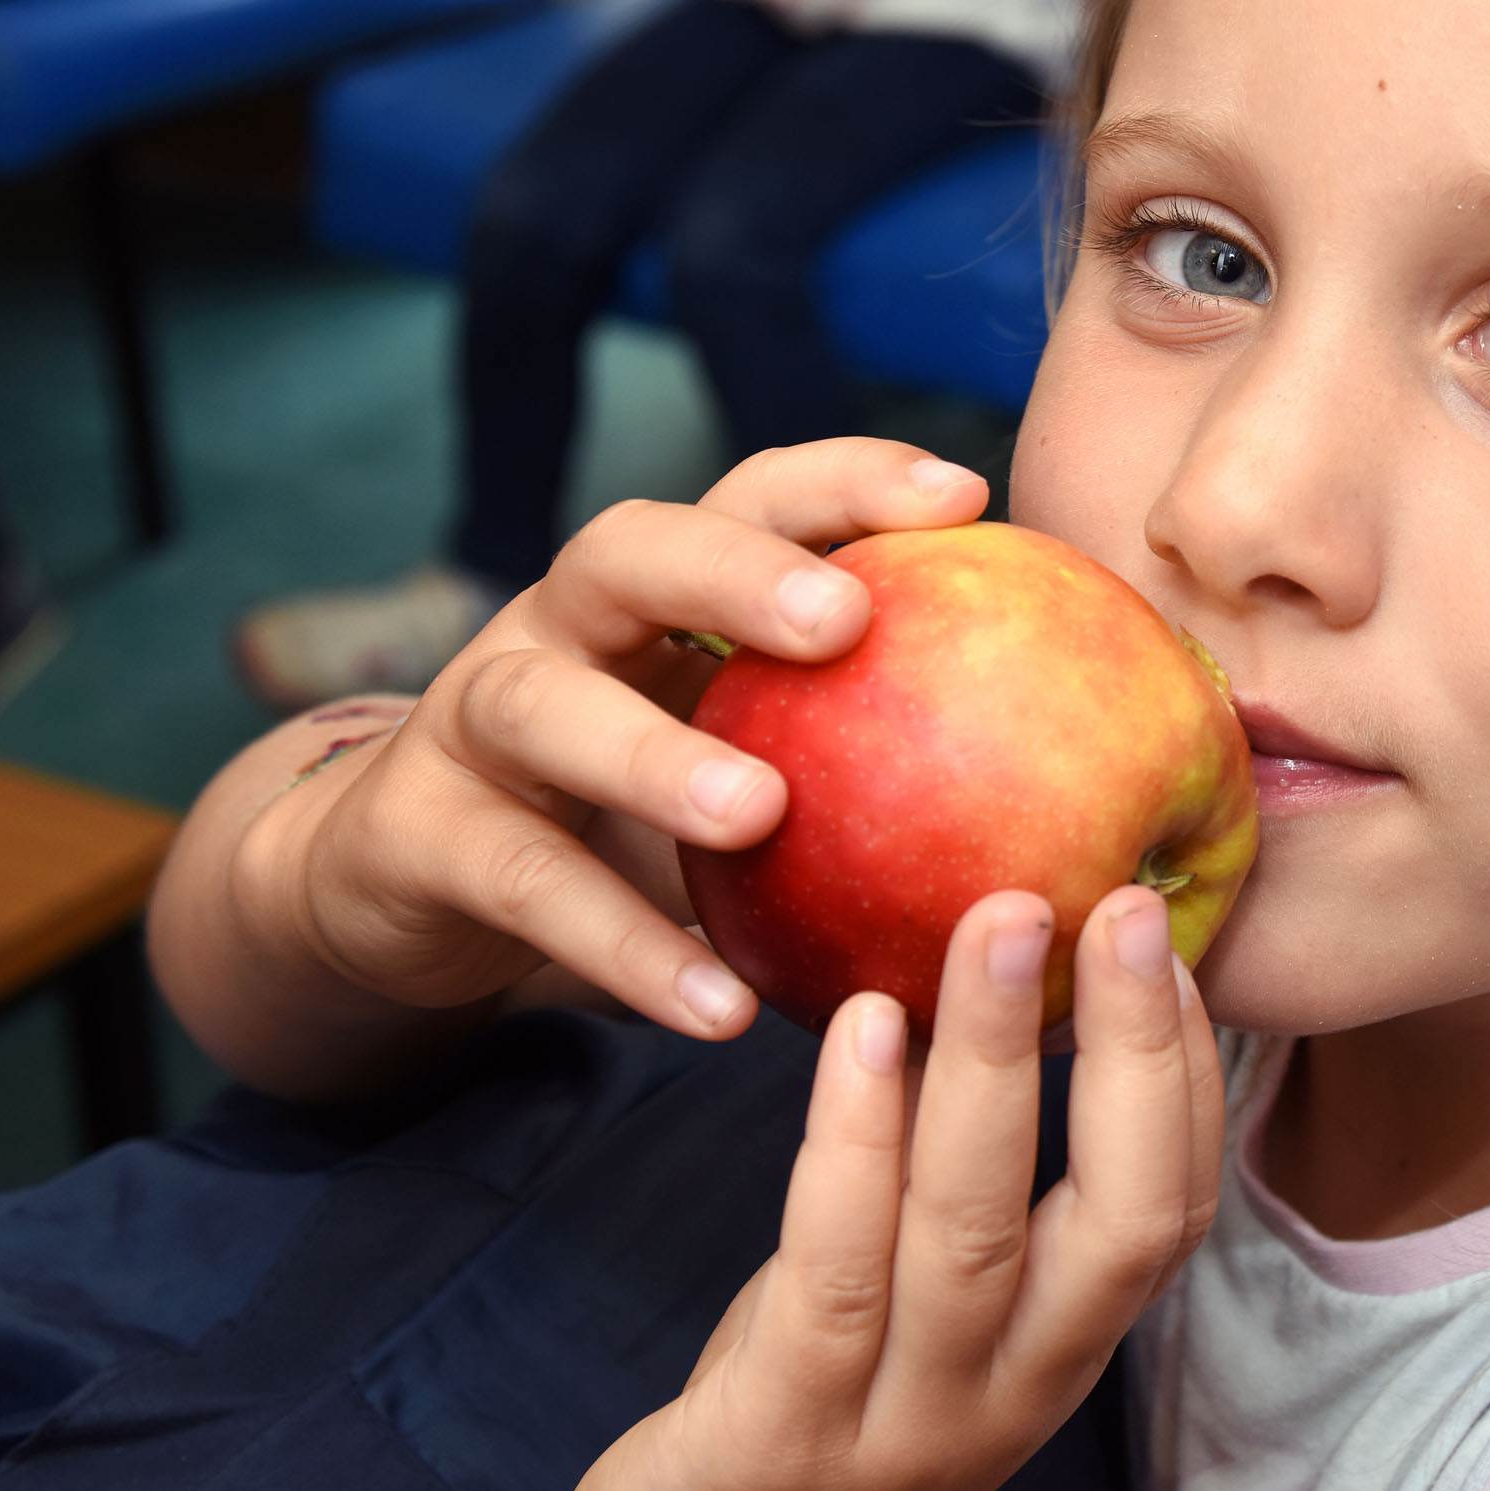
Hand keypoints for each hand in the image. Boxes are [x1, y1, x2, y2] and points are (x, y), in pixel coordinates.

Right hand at [237, 440, 990, 1040]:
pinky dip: (621, 948)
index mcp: (659, 590)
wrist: (403, 884)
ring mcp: (476, 720)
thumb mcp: (738, 752)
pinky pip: (522, 885)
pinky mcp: (421, 837)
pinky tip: (716, 1010)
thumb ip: (862, 744)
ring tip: (758, 815)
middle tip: (841, 620)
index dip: (848, 481)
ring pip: (543, 705)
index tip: (962, 499)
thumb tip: (1086, 776)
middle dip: (733, 571)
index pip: (753, 497)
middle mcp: (560, 625)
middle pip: (627, 548)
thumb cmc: (622, 808)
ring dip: (652, 755)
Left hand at [566, 886, 1225, 1490]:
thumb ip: (958, 1146)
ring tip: (995, 923)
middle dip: (1129, 1053)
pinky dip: (855, 1142)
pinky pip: (832, 1276)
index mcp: (1057, 1345)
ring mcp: (901, 1427)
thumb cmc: (811, 1382)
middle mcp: (1009, 1395)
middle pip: (1115, 1224)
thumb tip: (999, 949)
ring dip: (993, 1065)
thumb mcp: (913, 1274)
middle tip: (1119, 906)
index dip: (1186, 1075)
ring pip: (971, 1236)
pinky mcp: (780, 1436)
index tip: (1168, 940)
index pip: (1168, 1211)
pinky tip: (864, 1027)